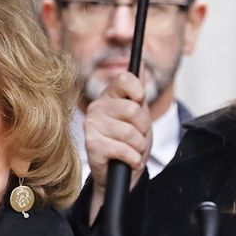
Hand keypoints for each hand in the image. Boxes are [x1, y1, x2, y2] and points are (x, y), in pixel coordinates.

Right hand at [84, 70, 151, 222]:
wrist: (119, 173)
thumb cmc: (128, 142)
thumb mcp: (138, 114)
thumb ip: (137, 88)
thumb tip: (141, 61)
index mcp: (108, 96)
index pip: (125, 79)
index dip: (138, 92)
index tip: (140, 102)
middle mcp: (96, 108)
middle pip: (134, 110)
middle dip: (143, 129)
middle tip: (138, 138)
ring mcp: (91, 126)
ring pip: (131, 133)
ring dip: (139, 147)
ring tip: (133, 151)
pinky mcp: (92, 146)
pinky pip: (124, 150)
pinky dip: (134, 159)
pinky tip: (129, 161)